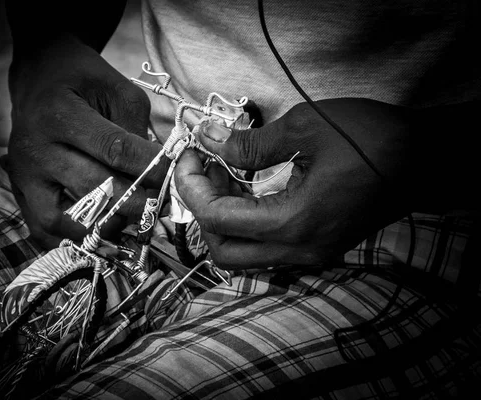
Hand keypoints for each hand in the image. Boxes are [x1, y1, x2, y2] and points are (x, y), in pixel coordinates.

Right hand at [7, 36, 166, 248]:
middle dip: (137, 201)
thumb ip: (136, 129)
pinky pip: (45, 229)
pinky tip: (103, 229)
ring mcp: (23, 174)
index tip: (176, 176)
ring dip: (105, 225)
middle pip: (93, 188)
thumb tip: (155, 172)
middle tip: (163, 204)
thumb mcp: (117, 89)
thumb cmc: (83, 80)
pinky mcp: (20, 191)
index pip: (114, 151)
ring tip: (133, 219)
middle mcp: (35, 148)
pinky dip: (75, 236)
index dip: (150, 169)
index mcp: (60, 114)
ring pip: (65, 219)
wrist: (38, 77)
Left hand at [175, 98, 419, 268]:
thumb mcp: (305, 129)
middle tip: (203, 167)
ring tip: (224, 172)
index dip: (191, 186)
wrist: (425, 159)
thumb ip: (249, 142)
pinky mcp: (316, 246)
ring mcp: (309, 253)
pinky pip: (265, 248)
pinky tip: (247, 186)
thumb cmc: (373, 140)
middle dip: (201, 209)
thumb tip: (208, 139)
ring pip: (243, 254)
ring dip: (222, 217)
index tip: (188, 154)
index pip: (217, 219)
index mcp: (292, 223)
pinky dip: (245, 222)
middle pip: (222, 251)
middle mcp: (298, 250)